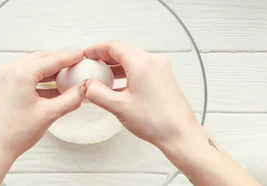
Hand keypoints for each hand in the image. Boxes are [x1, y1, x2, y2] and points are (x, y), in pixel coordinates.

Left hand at [0, 51, 86, 185]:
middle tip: (75, 65)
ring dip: (48, 70)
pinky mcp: (1, 87)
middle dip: (59, 61)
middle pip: (40, 59)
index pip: (51, 60)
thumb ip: (70, 99)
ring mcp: (2, 79)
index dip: (69, 57)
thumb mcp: (48, 114)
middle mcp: (8, 72)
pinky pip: (23, 75)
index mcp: (19, 74)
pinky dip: (38, 79)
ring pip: (31, 66)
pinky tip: (49, 88)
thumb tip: (81, 90)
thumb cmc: (11, 134)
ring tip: (65, 78)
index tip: (79, 55)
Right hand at [83, 41, 258, 185]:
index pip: (114, 46)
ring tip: (101, 77)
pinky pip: (142, 70)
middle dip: (105, 58)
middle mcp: (153, 62)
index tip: (86, 55)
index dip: (96, 49)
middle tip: (91, 66)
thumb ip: (97, 93)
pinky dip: (127, 74)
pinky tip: (117, 87)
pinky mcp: (164, 79)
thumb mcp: (119, 106)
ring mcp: (161, 70)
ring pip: (132, 61)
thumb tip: (87, 85)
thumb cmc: (156, 121)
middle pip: (124, 51)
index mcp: (142, 63)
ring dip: (116, 67)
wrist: (180, 134)